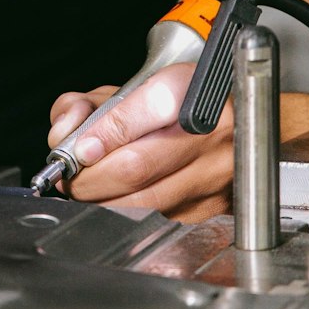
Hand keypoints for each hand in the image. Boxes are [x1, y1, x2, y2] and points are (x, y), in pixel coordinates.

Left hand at [47, 63, 232, 220]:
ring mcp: (212, 174)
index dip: (102, 135)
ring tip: (90, 189)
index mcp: (185, 91)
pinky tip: (120, 199)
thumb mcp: (129, 91)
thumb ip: (89, 106)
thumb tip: (64, 135)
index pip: (143, 110)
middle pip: (135, 167)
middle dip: (89, 179)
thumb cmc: (179, 105)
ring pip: (144, 202)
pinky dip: (129, 212)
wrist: (243, 127)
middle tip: (70, 179)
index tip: (77, 150)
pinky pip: (158, 218)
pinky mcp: (210, 206)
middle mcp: (206, 133)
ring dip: (104, 200)